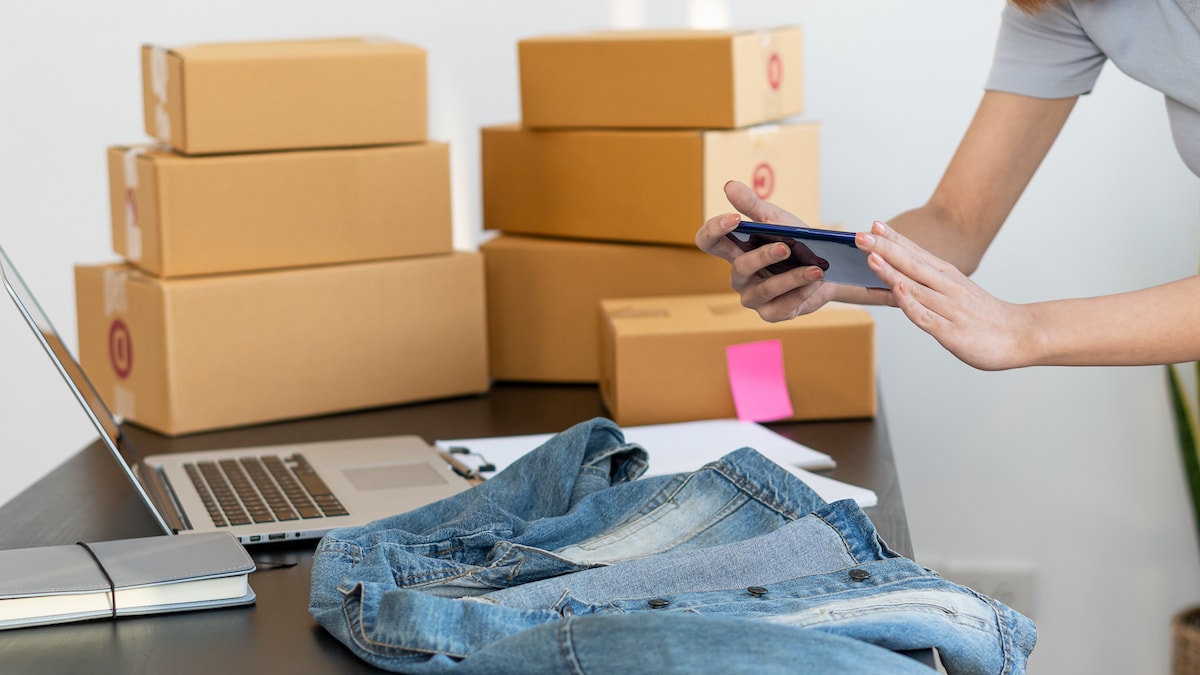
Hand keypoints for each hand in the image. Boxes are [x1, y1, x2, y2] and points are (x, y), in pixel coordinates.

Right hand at [695, 181, 839, 321]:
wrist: (828, 269)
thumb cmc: (796, 242)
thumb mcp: (776, 220)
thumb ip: (752, 205)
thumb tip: (728, 186)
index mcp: (734, 249)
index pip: (708, 241)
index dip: (714, 231)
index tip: (734, 219)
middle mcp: (739, 274)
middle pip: (740, 266)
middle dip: (763, 256)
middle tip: (786, 247)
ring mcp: (753, 296)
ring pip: (765, 289)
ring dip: (792, 277)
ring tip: (816, 270)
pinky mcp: (771, 313)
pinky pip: (781, 307)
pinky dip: (801, 294)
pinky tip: (815, 283)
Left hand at [857, 221, 1035, 370]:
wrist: (1021, 335)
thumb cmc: (982, 315)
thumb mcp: (954, 291)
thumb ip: (925, 284)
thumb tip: (894, 277)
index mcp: (947, 275)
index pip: (916, 253)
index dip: (894, 239)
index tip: (872, 224)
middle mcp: (947, 287)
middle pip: (911, 264)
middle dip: (884, 249)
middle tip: (859, 235)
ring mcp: (948, 308)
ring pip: (915, 287)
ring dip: (892, 271)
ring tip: (871, 256)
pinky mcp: (950, 331)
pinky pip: (926, 316)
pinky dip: (911, 303)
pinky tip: (898, 290)